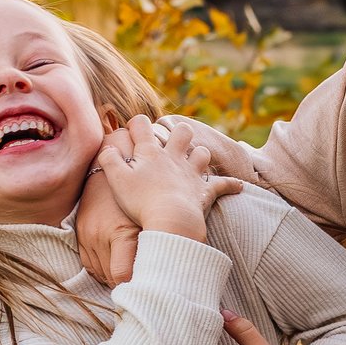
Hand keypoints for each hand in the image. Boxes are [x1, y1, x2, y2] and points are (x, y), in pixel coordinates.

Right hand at [75, 171, 141, 284]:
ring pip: (98, 271)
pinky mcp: (80, 230)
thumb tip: (160, 276)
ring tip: (130, 283)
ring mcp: (87, 233)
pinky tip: (114, 272)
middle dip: (126, 286)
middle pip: (110, 277)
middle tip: (141, 290)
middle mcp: (100, 234)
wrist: (117, 166)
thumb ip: (151, 248)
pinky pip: (87, 261)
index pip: (122, 275)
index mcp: (121, 233)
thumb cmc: (142, 195)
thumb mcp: (149, 221)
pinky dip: (100, 270)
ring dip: (112, 280)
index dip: (133, 286)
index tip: (145, 291)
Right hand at [96, 115, 240, 241]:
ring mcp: (191, 173)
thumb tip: (107, 148)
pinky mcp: (204, 191)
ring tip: (196, 162)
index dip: (137, 124)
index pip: (142, 125)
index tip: (133, 132)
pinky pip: (222, 184)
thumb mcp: (116, 180)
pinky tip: (239, 185)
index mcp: (150, 153)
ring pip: (202, 153)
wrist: (170, 221)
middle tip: (172, 142)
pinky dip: (231, 185)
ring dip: (200, 156)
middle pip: (182, 131)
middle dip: (179, 132)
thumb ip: (108, 160)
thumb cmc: (140, 202)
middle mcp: (173, 158)